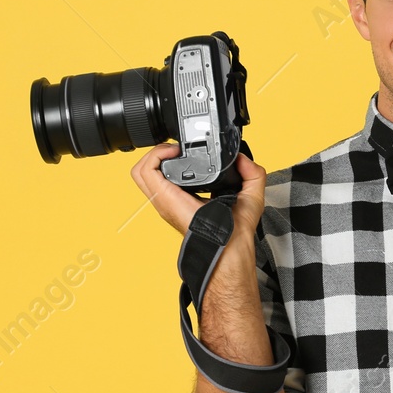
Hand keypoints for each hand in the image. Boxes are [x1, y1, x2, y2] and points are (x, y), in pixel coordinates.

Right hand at [130, 144, 267, 264]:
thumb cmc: (237, 230)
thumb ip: (251, 172)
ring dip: (154, 153)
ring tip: (173, 149)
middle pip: (147, 171)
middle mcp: (171, 198)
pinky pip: (144, 172)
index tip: (187, 150)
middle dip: (159, 152)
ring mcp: (164, 199)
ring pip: (140, 170)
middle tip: (178, 149)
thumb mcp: (250, 194)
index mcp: (185, 198)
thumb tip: (244, 158)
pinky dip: (154, 156)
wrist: (231, 243)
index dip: (172, 158)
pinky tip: (172, 153)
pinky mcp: (163, 197)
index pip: (166, 176)